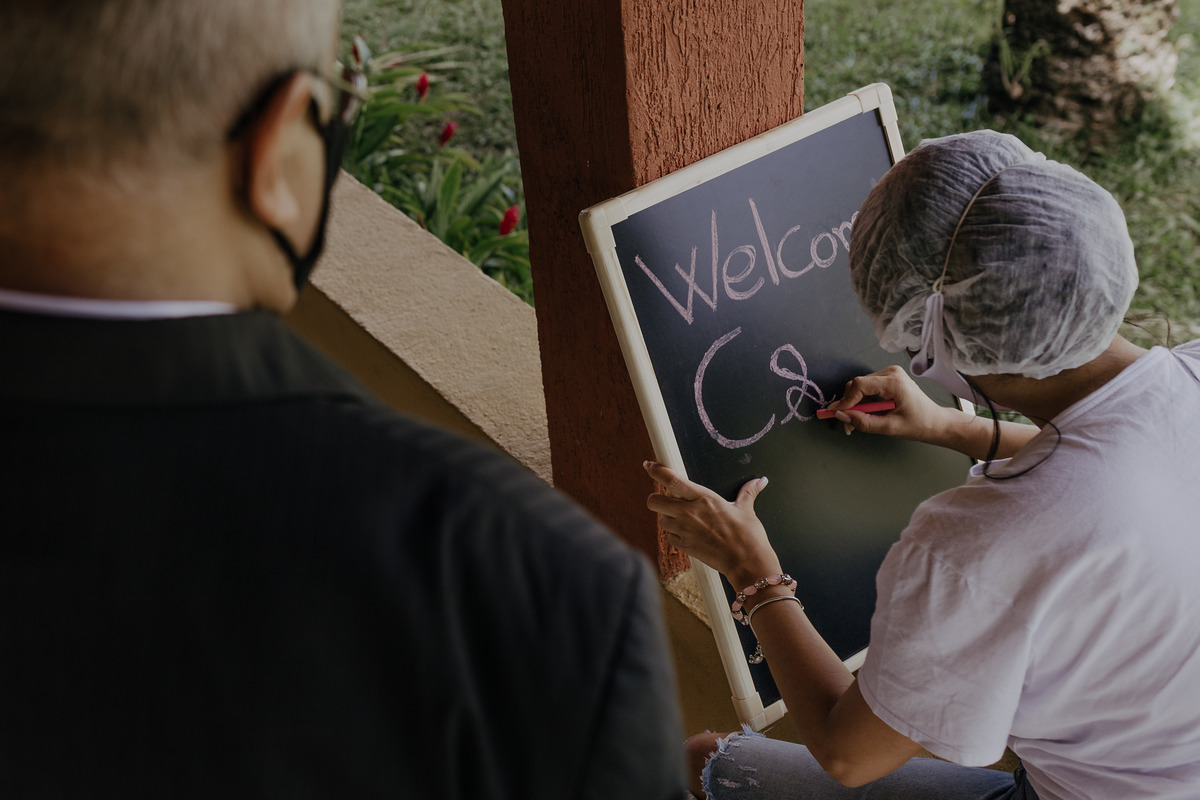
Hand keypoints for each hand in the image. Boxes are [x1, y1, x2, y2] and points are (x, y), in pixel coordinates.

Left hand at [644, 461, 780, 588]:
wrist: (746, 563)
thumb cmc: (748, 536)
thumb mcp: (746, 510)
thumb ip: (747, 493)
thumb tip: (759, 481)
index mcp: (704, 498)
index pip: (672, 480)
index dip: (657, 471)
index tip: (649, 465)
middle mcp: (690, 513)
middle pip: (654, 501)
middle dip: (655, 498)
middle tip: (665, 499)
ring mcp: (685, 531)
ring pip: (661, 520)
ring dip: (667, 518)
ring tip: (683, 520)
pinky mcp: (685, 546)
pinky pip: (670, 537)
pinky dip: (675, 535)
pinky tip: (688, 534)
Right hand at [825, 365, 955, 443]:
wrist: (935, 422)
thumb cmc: (919, 424)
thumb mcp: (890, 428)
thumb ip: (864, 422)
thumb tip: (841, 415)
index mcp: (895, 382)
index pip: (860, 384)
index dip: (846, 400)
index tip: (838, 414)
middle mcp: (891, 373)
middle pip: (857, 384)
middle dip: (849, 404)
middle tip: (848, 424)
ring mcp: (890, 374)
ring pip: (860, 387)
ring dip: (855, 404)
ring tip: (857, 422)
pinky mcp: (888, 378)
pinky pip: (867, 387)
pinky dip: (862, 401)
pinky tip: (865, 414)